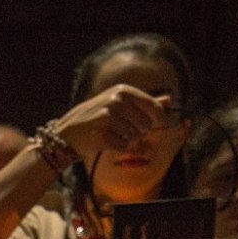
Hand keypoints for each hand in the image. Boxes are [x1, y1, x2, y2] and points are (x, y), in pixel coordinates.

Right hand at [45, 84, 175, 161]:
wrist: (68, 132)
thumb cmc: (97, 117)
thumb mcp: (120, 104)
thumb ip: (145, 103)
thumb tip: (169, 100)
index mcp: (124, 91)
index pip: (155, 107)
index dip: (161, 121)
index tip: (160, 128)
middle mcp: (117, 100)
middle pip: (147, 125)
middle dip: (139, 132)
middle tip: (124, 131)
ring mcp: (108, 116)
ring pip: (135, 137)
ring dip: (127, 140)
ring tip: (112, 135)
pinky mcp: (102, 132)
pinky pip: (124, 147)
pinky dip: (118, 148)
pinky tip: (106, 141)